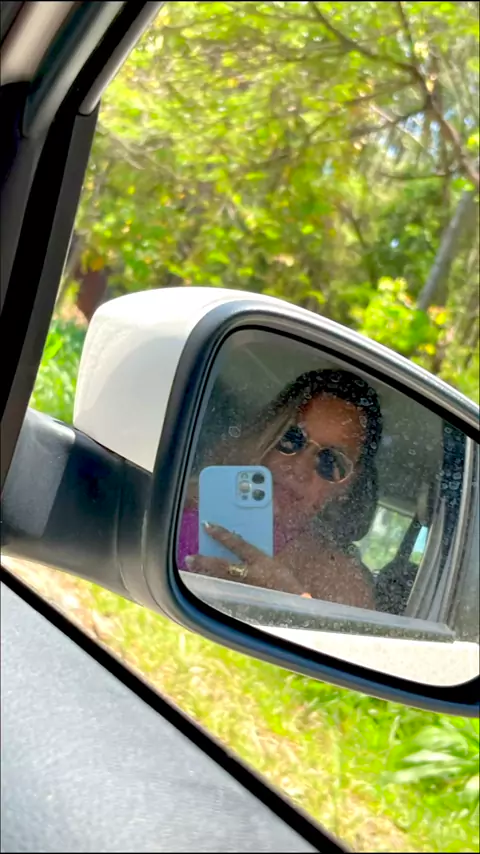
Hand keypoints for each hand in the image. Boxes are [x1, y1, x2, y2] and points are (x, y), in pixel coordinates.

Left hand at [185, 522, 305, 595]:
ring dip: (204, 573)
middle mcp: (249, 575)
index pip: (236, 543)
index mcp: (260, 561)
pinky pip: (223, 592)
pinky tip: (204, 584)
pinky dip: (212, 586)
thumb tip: (237, 548)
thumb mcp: (273, 564)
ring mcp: (244, 590)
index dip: (220, 534)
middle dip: (203, 561)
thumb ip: (255, 556)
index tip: (206, 525)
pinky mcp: (242, 602)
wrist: (296, 605)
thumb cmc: (287, 583)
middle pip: (220, 565)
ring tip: (192, 567)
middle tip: (189, 557)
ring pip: (217, 580)